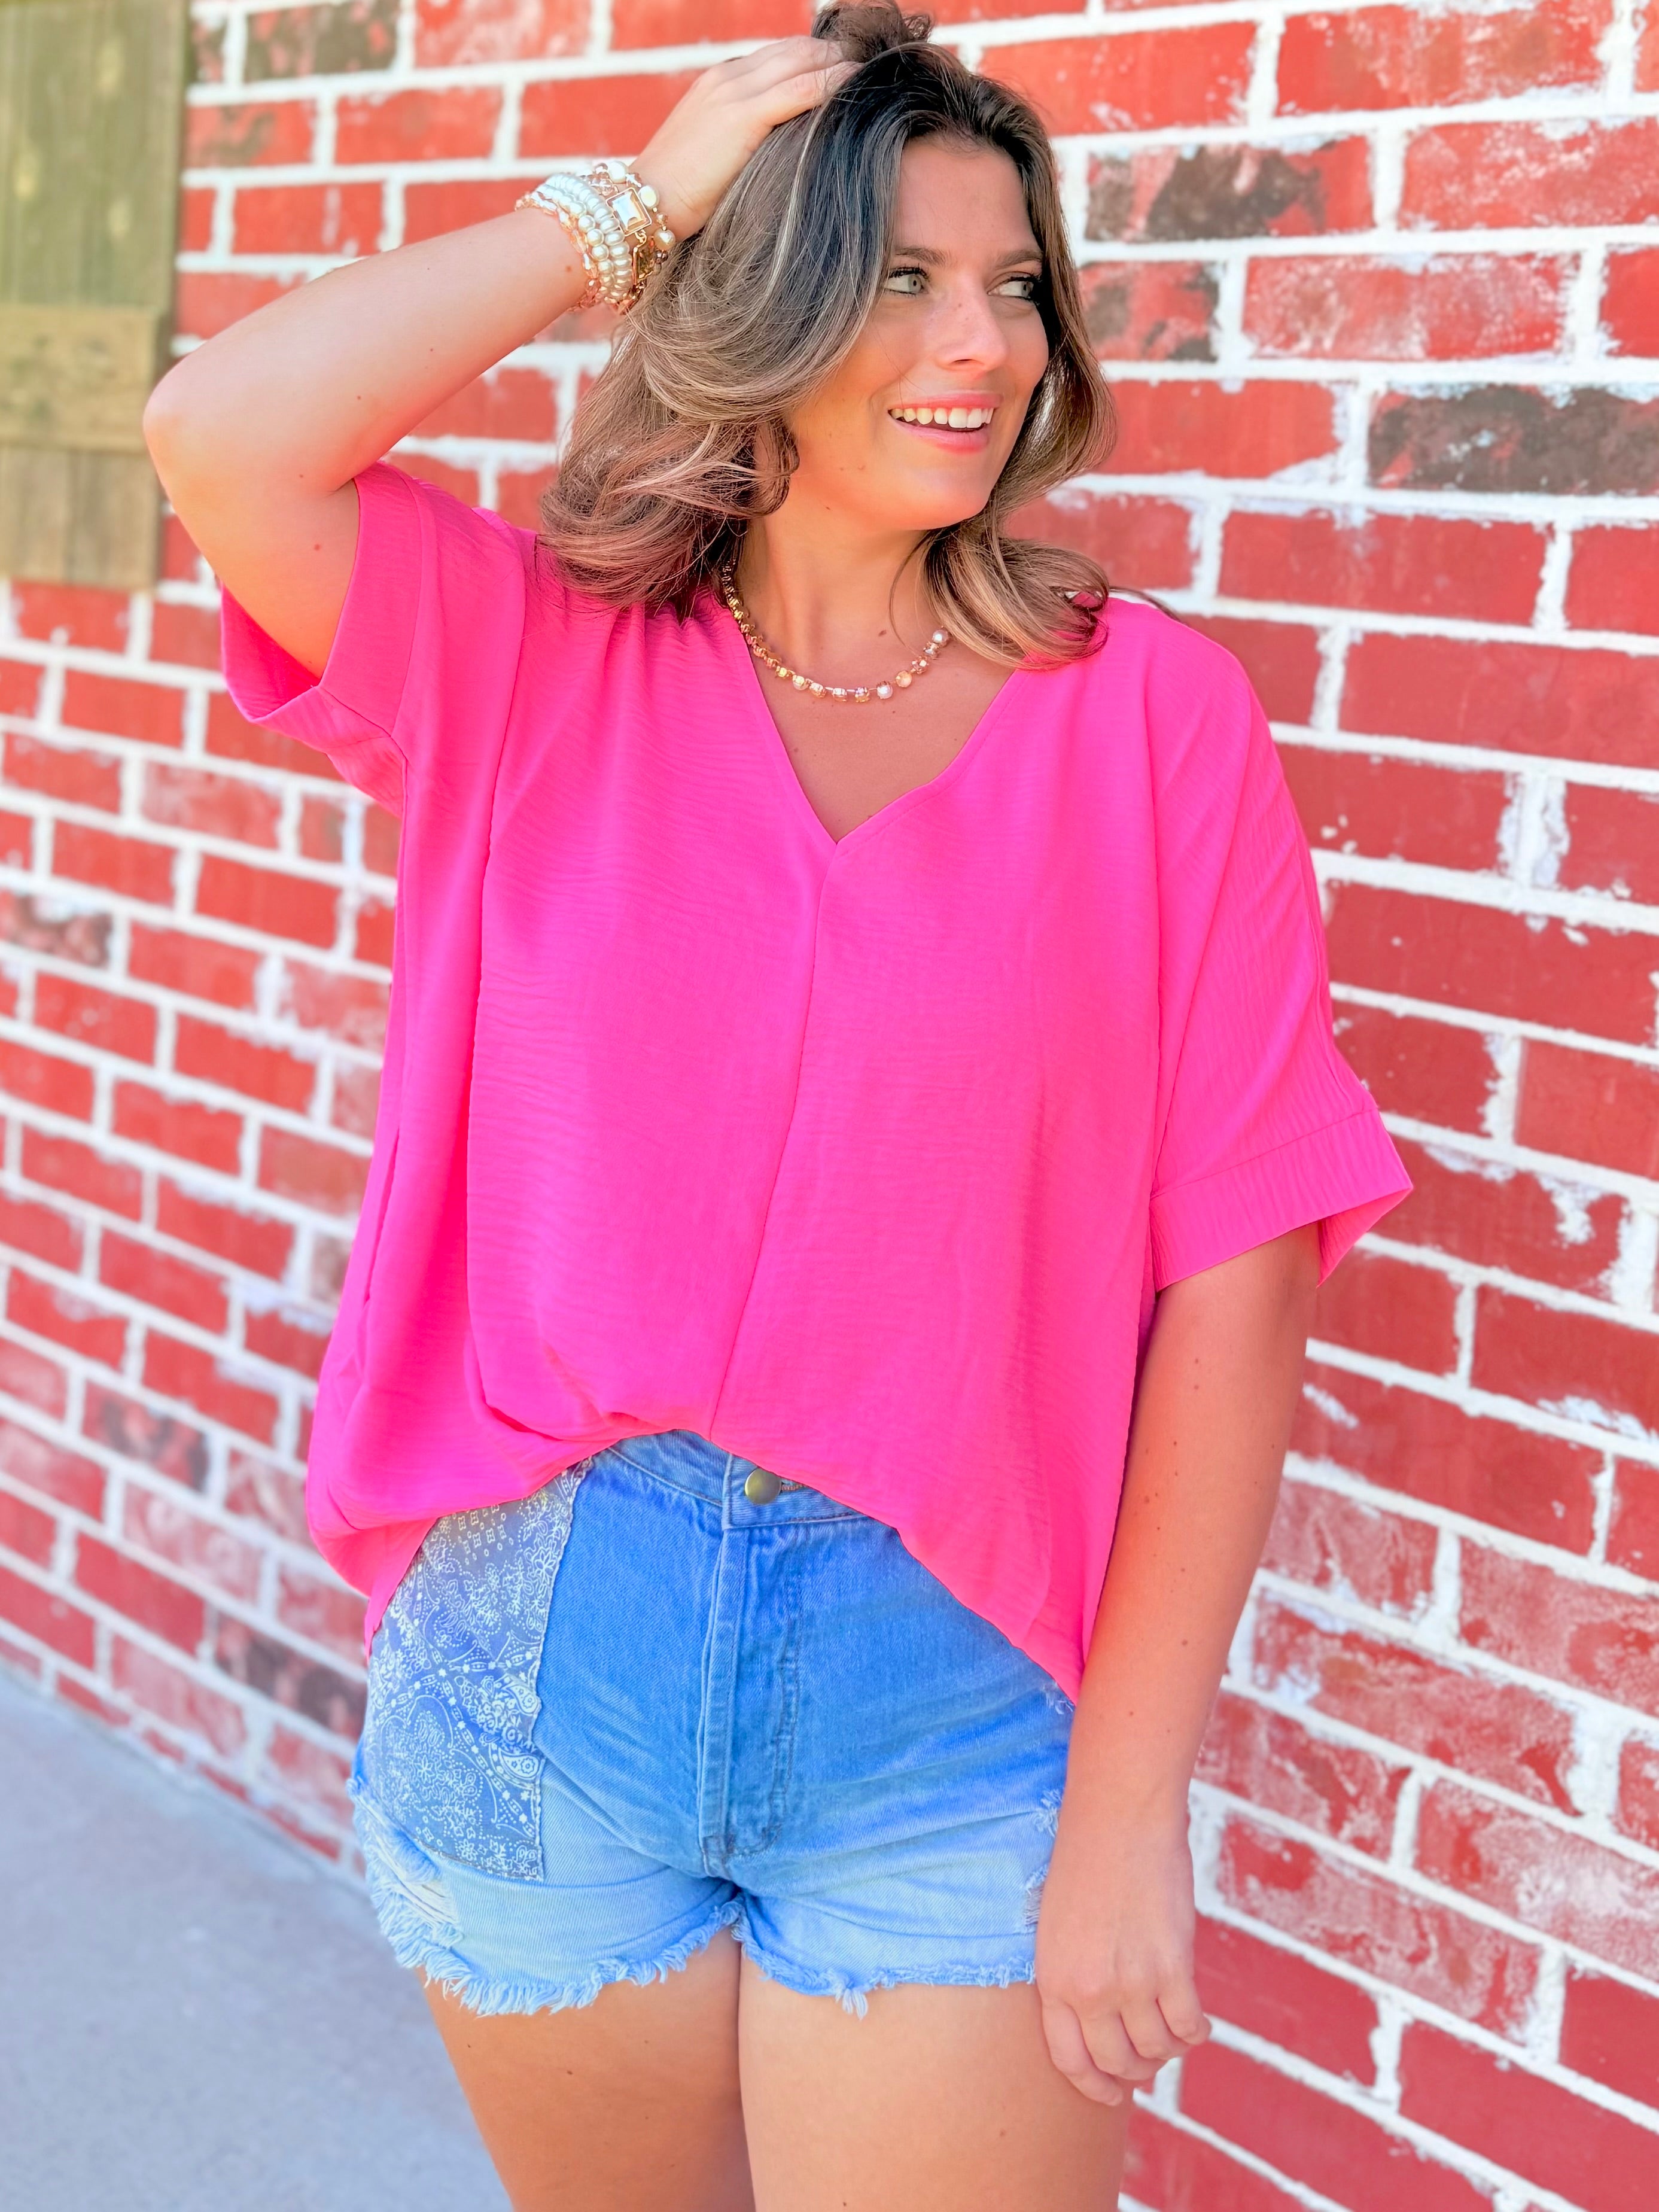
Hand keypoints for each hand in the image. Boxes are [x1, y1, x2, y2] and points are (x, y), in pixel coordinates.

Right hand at [634, 38, 855, 242]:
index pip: (776, 56)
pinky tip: (853, 82)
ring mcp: (734, 92)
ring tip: (866, 71)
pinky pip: (799, 89)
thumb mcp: (713, 154)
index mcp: (718, 83)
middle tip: (865, 64)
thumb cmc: (676, 194)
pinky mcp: (743, 116)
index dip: (812, 58)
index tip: (842, 68)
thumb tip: (779, 150)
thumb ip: (743, 139)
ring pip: (799, 61)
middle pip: (792, 50)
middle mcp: (727, 78)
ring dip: (836, 63)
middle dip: (830, 53)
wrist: (645, 201)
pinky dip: (830, 82)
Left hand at [1033, 1800, 1211, 2106]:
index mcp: (1054, 1979)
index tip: (1114, 2092)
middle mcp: (1090, 1989)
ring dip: (1168, 2050)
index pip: (1070, 2061)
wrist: (1118, 1816)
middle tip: (1151, 2062)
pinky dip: (1197, 2033)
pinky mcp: (1172, 1968)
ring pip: (1156, 2049)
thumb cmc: (1087, 1861)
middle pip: (1117, 2062)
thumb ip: (1075, 1975)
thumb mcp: (1059, 1925)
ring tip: (1174, 2034)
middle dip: (1136, 2071)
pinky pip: (1188, 2026)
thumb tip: (1102, 2022)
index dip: (1095, 2085)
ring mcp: (1131, 1982)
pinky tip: (1199, 2024)